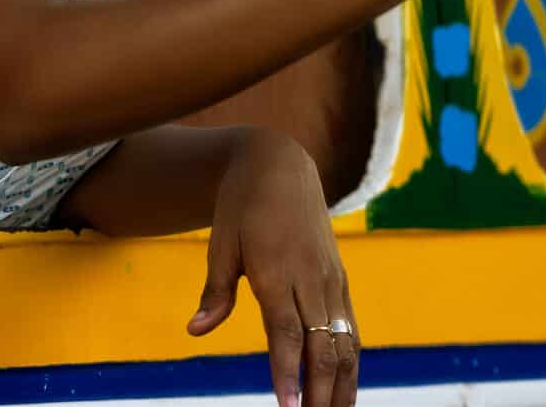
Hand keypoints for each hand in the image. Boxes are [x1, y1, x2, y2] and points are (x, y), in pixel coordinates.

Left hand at [187, 130, 357, 406]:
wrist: (279, 162)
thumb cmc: (241, 203)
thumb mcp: (221, 241)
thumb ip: (215, 290)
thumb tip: (194, 330)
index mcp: (276, 269)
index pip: (286, 332)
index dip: (288, 371)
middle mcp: (311, 278)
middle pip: (322, 346)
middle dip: (319, 392)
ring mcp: (331, 280)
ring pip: (345, 342)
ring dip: (342, 385)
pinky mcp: (341, 280)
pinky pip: (351, 328)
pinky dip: (351, 362)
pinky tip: (345, 389)